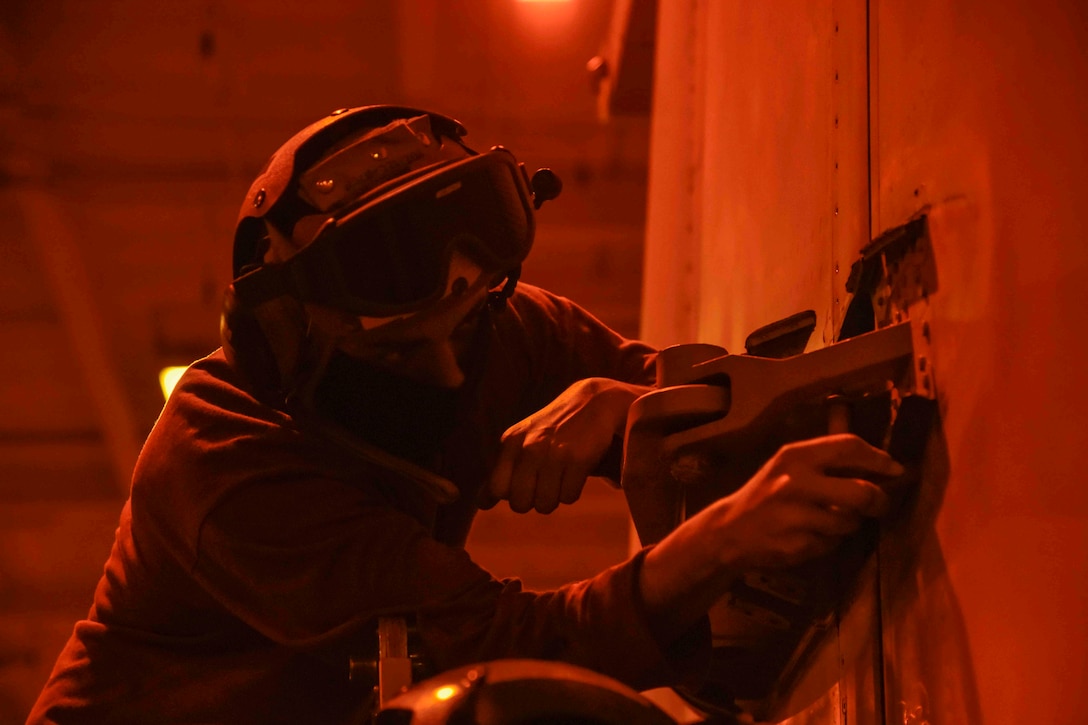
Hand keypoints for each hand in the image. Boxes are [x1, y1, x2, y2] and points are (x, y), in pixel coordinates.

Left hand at [481, 378, 649, 513]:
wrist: (592, 403)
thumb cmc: (552, 430)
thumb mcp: (521, 442)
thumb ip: (500, 472)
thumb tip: (481, 504)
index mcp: (511, 442)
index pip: (497, 489)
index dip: (512, 494)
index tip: (526, 483)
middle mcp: (529, 447)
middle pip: (519, 504)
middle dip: (533, 501)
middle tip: (545, 484)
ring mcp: (554, 453)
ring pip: (545, 505)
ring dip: (554, 498)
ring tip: (560, 478)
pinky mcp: (578, 460)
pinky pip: (569, 498)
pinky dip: (572, 492)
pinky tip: (574, 474)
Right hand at [705, 433, 905, 569]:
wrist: (730, 531)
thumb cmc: (766, 494)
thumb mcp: (788, 467)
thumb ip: (825, 463)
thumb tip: (879, 465)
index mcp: (795, 456)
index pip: (848, 446)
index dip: (878, 458)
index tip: (895, 468)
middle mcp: (796, 482)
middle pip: (861, 492)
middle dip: (878, 501)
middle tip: (879, 504)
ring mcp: (797, 515)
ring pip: (849, 522)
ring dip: (848, 524)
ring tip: (830, 521)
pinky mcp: (798, 544)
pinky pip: (833, 543)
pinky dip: (830, 542)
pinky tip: (810, 535)